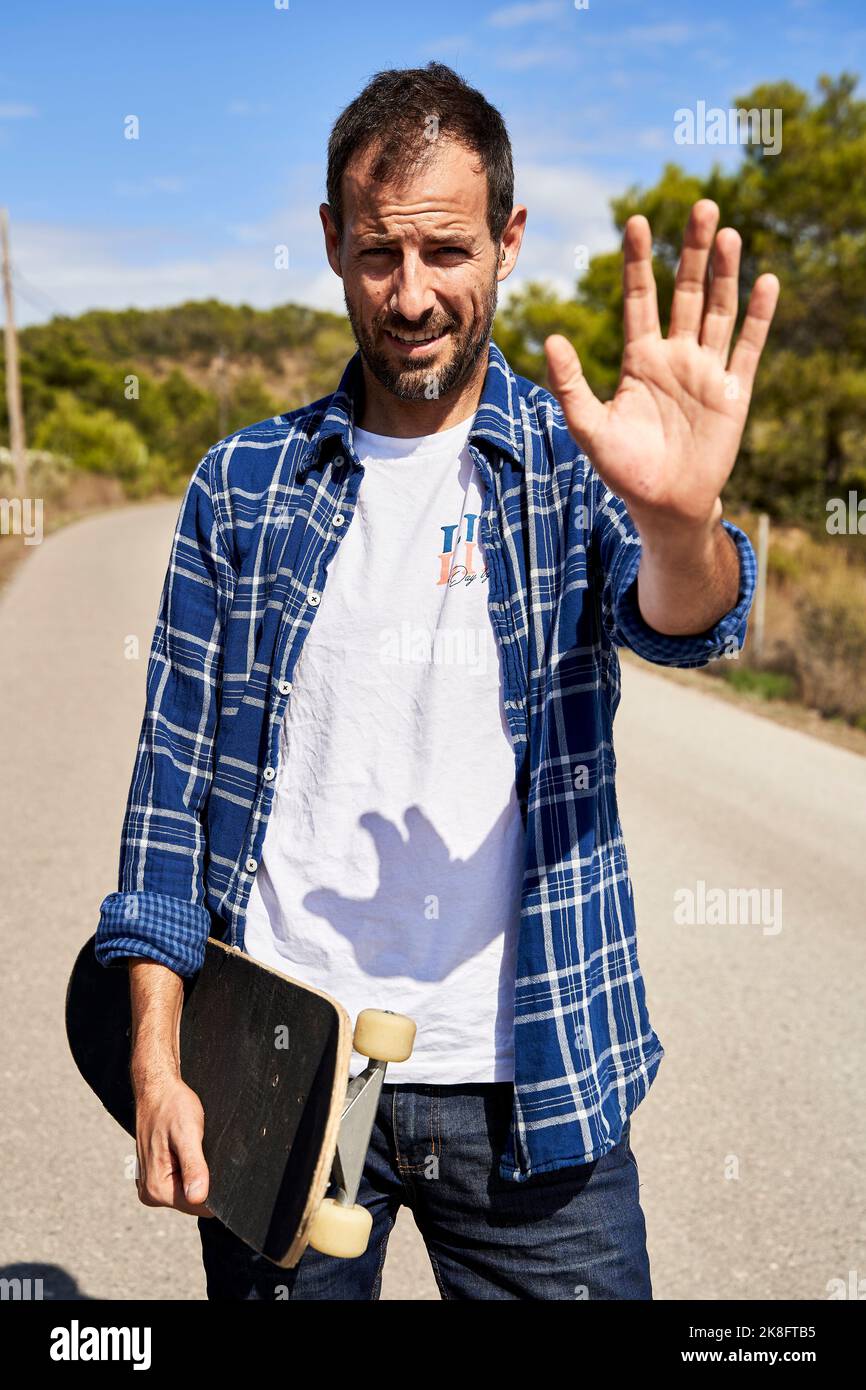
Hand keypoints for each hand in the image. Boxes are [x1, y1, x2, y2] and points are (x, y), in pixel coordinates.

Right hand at [134, 1075, 213, 1217]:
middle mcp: (150, 1193)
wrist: (157, 1090)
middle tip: (201, 1149)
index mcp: (156, 1188)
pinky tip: (187, 1150)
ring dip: (196, 1172)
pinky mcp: (155, 1176)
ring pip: (188, 1191)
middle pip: (192, 1200)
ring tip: (193, 1147)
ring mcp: (151, 1185)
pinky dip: (189, 1168)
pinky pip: (181, 1182)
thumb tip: (199, 1198)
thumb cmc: (172, 1107)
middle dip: (203, 1178)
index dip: (212, 1187)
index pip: (198, 1206)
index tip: (212, 1162)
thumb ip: (193, 1167)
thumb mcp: (188, 1134)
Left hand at [544, 199, 778, 541]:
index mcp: (640, 359)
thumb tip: (552, 338)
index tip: (636, 220)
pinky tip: (766, 282)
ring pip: (719, 311)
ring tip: (727, 233)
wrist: (663, 506)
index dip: (639, 261)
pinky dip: (758, 317)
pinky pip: (747, 348)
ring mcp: (706, 371)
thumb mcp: (589, 427)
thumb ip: (571, 384)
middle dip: (691, 251)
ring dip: (724, 273)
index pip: (640, 298)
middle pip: (686, 292)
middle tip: (700, 206)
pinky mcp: (733, 392)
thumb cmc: (623, 469)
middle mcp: (675, 357)